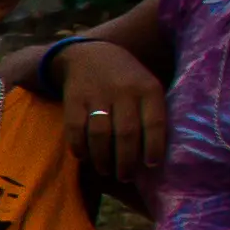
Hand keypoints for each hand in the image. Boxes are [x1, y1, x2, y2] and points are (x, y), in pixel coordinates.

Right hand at [56, 38, 166, 190]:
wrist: (89, 54)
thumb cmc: (126, 77)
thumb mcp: (147, 85)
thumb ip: (153, 111)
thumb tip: (156, 154)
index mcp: (148, 88)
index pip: (154, 123)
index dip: (153, 147)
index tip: (152, 165)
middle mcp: (123, 90)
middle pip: (126, 133)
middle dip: (126, 161)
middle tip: (126, 176)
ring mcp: (96, 95)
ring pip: (100, 135)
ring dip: (103, 159)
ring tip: (107, 170)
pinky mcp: (73, 100)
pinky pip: (75, 130)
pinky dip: (80, 148)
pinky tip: (86, 157)